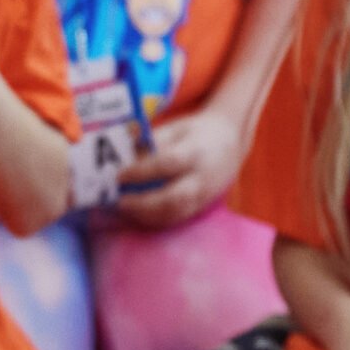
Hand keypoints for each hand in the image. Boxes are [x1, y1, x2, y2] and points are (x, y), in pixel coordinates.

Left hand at [111, 107, 247, 228]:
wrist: (230, 143)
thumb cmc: (196, 134)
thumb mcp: (175, 129)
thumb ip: (151, 142)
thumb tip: (124, 155)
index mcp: (196, 151)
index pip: (168, 163)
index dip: (142, 171)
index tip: (120, 176)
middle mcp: (202, 177)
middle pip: (175, 197)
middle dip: (144, 203)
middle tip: (120, 201)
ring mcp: (204, 196)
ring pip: (177, 213)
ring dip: (147, 216)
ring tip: (125, 210)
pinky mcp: (202, 207)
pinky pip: (179, 219)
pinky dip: (157, 221)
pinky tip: (138, 216)